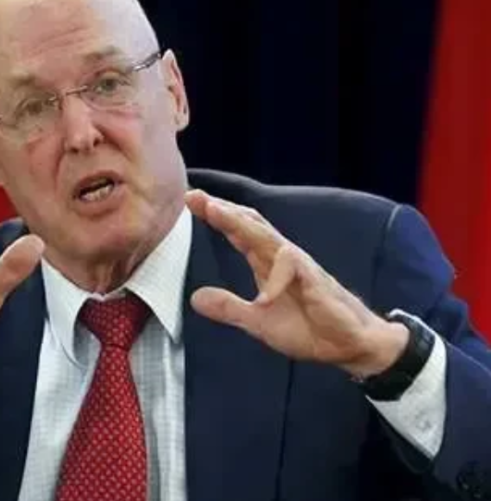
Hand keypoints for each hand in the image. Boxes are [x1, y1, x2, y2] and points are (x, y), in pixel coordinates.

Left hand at [184, 189, 407, 377]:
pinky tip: (264, 298)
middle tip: (194, 195)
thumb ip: (229, 308)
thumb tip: (195, 298)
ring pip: (267, 236)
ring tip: (214, 211)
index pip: (239, 232)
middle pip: (250, 224)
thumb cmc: (309, 328)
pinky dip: (275, 282)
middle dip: (222, 208)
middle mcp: (281, 258)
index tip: (191, 200)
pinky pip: (293, 270)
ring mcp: (299, 266)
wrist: (350, 346)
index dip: (217, 216)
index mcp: (266, 264)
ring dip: (240, 223)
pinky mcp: (316, 280)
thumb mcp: (258, 322)